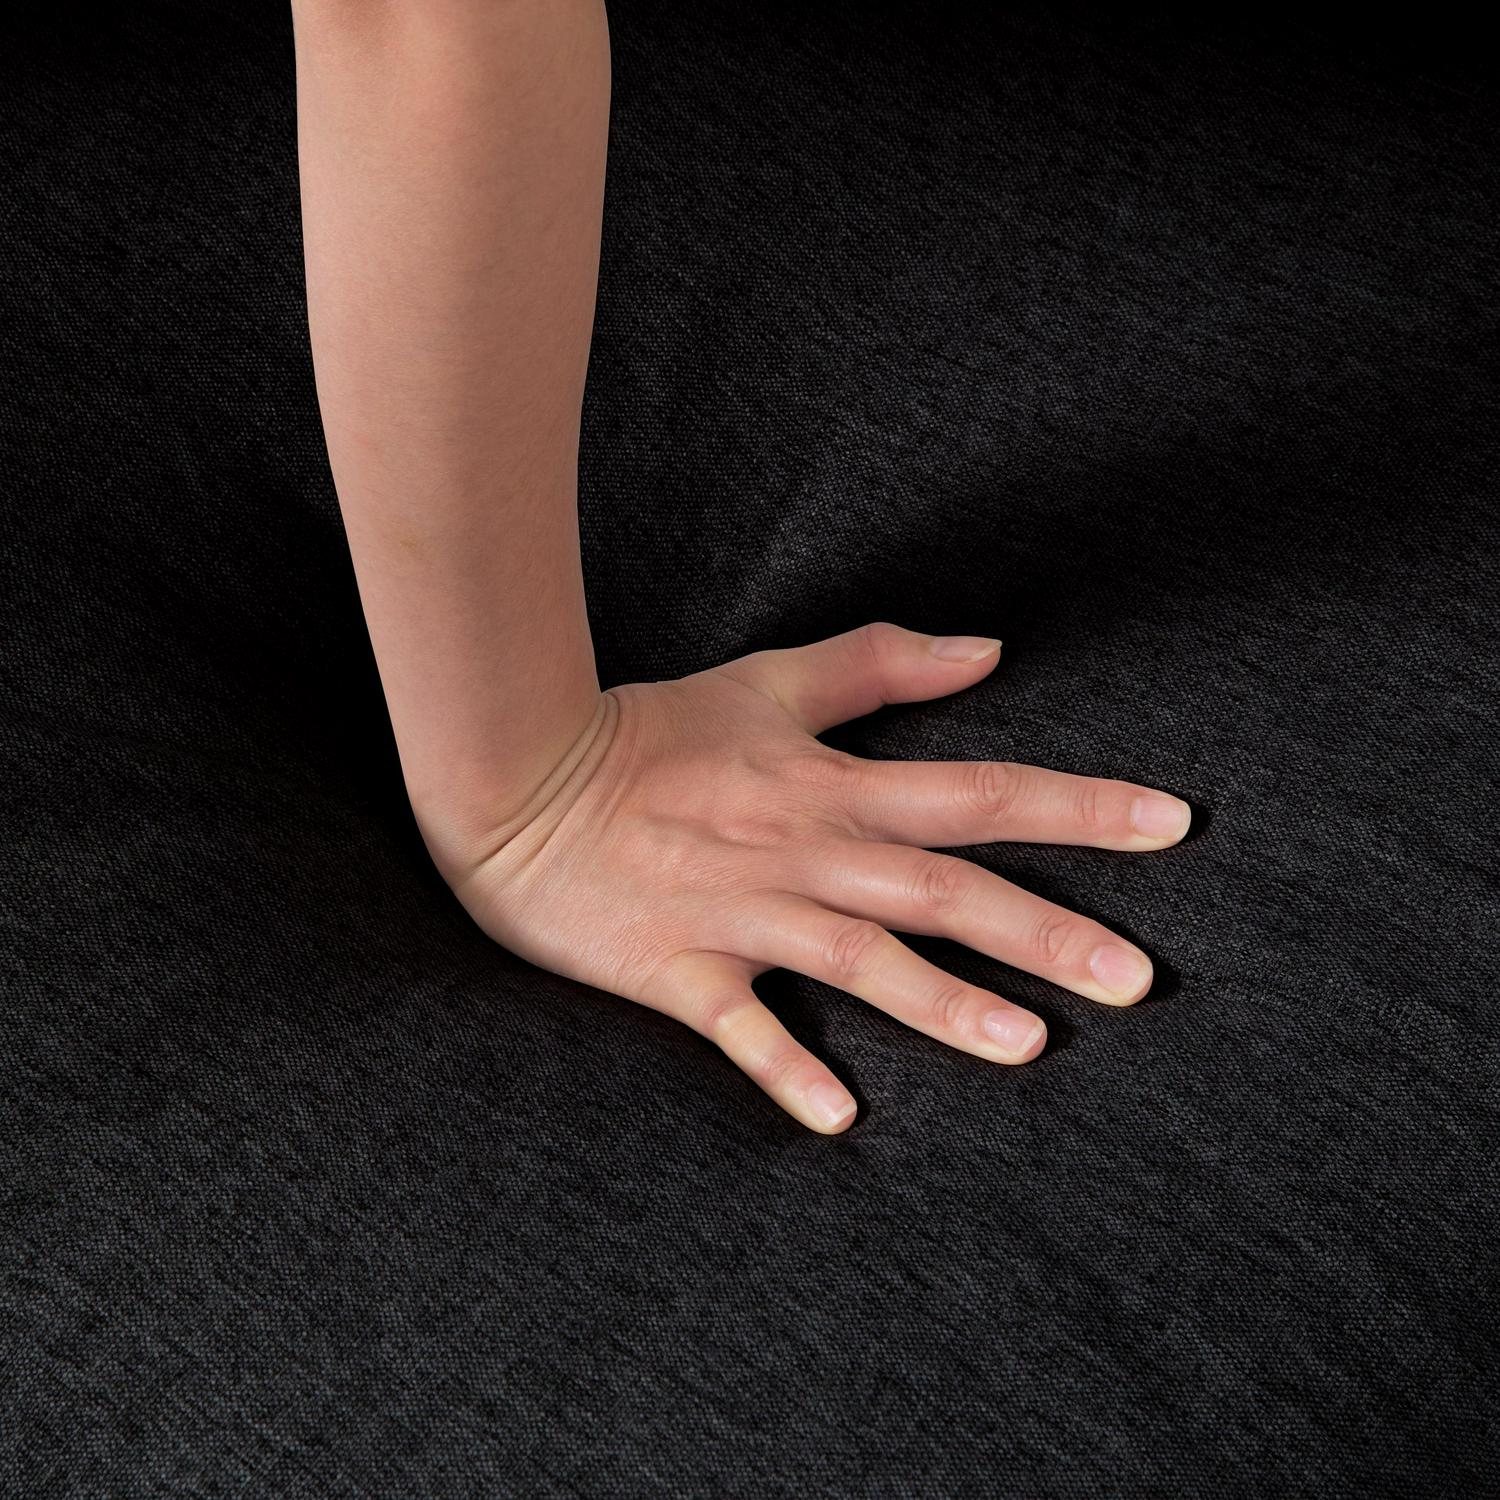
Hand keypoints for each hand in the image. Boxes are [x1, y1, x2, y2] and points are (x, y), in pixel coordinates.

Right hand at [427, 622, 1191, 1133]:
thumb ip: (878, 664)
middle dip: (1043, 932)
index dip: (1077, 806)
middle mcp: (802, 854)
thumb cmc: (649, 728)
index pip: (977, 794)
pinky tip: (842, 1119)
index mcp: (830, 786)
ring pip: (858, 961)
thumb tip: (987, 648)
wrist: (519, 774)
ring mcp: (741, 916)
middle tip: (1137, 980)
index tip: (1169, 826)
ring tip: (1030, 1048)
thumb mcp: (769, 680)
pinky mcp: (678, 970)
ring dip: (943, 1004)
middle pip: (941, 891)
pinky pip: (739, 1027)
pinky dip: (784, 1069)